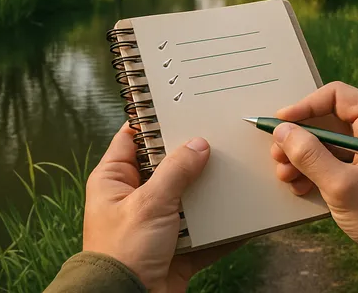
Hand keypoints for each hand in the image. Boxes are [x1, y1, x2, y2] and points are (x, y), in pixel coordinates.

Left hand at [83, 123, 233, 291]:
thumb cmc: (122, 252)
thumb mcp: (150, 202)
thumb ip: (176, 171)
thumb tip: (198, 144)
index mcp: (114, 180)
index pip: (132, 138)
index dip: (153, 121)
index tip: (179, 105)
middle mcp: (134, 198)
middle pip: (166, 167)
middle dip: (191, 157)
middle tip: (217, 136)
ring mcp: (156, 224)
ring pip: (188, 199)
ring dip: (209, 193)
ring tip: (236, 171)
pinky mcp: (175, 249)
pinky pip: (204, 234)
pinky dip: (222, 229)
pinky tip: (243, 218)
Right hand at [271, 82, 357, 270]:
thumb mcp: (343, 186)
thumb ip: (310, 156)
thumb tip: (282, 131)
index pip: (336, 96)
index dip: (305, 106)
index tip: (281, 122)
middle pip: (328, 119)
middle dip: (300, 137)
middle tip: (278, 154)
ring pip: (328, 141)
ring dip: (303, 156)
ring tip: (285, 174)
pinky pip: (334, 158)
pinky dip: (315, 169)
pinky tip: (300, 186)